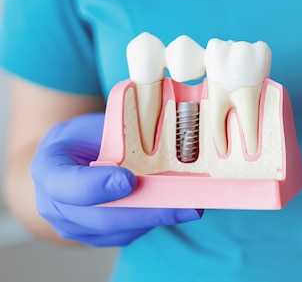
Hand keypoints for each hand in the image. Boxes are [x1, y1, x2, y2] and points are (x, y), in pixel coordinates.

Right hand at [31, 113, 202, 246]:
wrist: (69, 161)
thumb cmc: (86, 138)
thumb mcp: (95, 124)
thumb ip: (119, 132)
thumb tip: (165, 126)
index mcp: (49, 169)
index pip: (67, 184)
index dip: (98, 186)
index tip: (128, 180)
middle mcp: (55, 206)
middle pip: (101, 217)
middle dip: (146, 210)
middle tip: (182, 202)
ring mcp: (78, 227)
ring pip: (121, 230)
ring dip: (160, 218)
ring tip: (194, 203)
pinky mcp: (101, 237)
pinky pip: (132, 233)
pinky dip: (158, 220)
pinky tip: (183, 207)